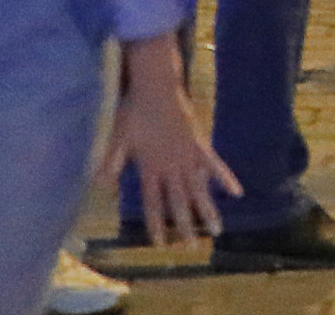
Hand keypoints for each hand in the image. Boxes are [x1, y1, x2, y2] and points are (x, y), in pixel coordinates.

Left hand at [106, 46, 239, 244]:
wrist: (156, 86)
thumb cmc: (134, 111)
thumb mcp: (117, 138)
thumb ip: (111, 162)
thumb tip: (98, 185)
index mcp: (151, 167)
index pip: (153, 202)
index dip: (156, 223)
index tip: (160, 244)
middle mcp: (172, 165)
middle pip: (180, 201)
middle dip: (185, 226)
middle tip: (192, 248)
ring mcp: (188, 155)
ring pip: (200, 189)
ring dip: (207, 210)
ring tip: (217, 231)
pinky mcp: (199, 143)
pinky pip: (215, 165)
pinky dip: (226, 178)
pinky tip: (236, 192)